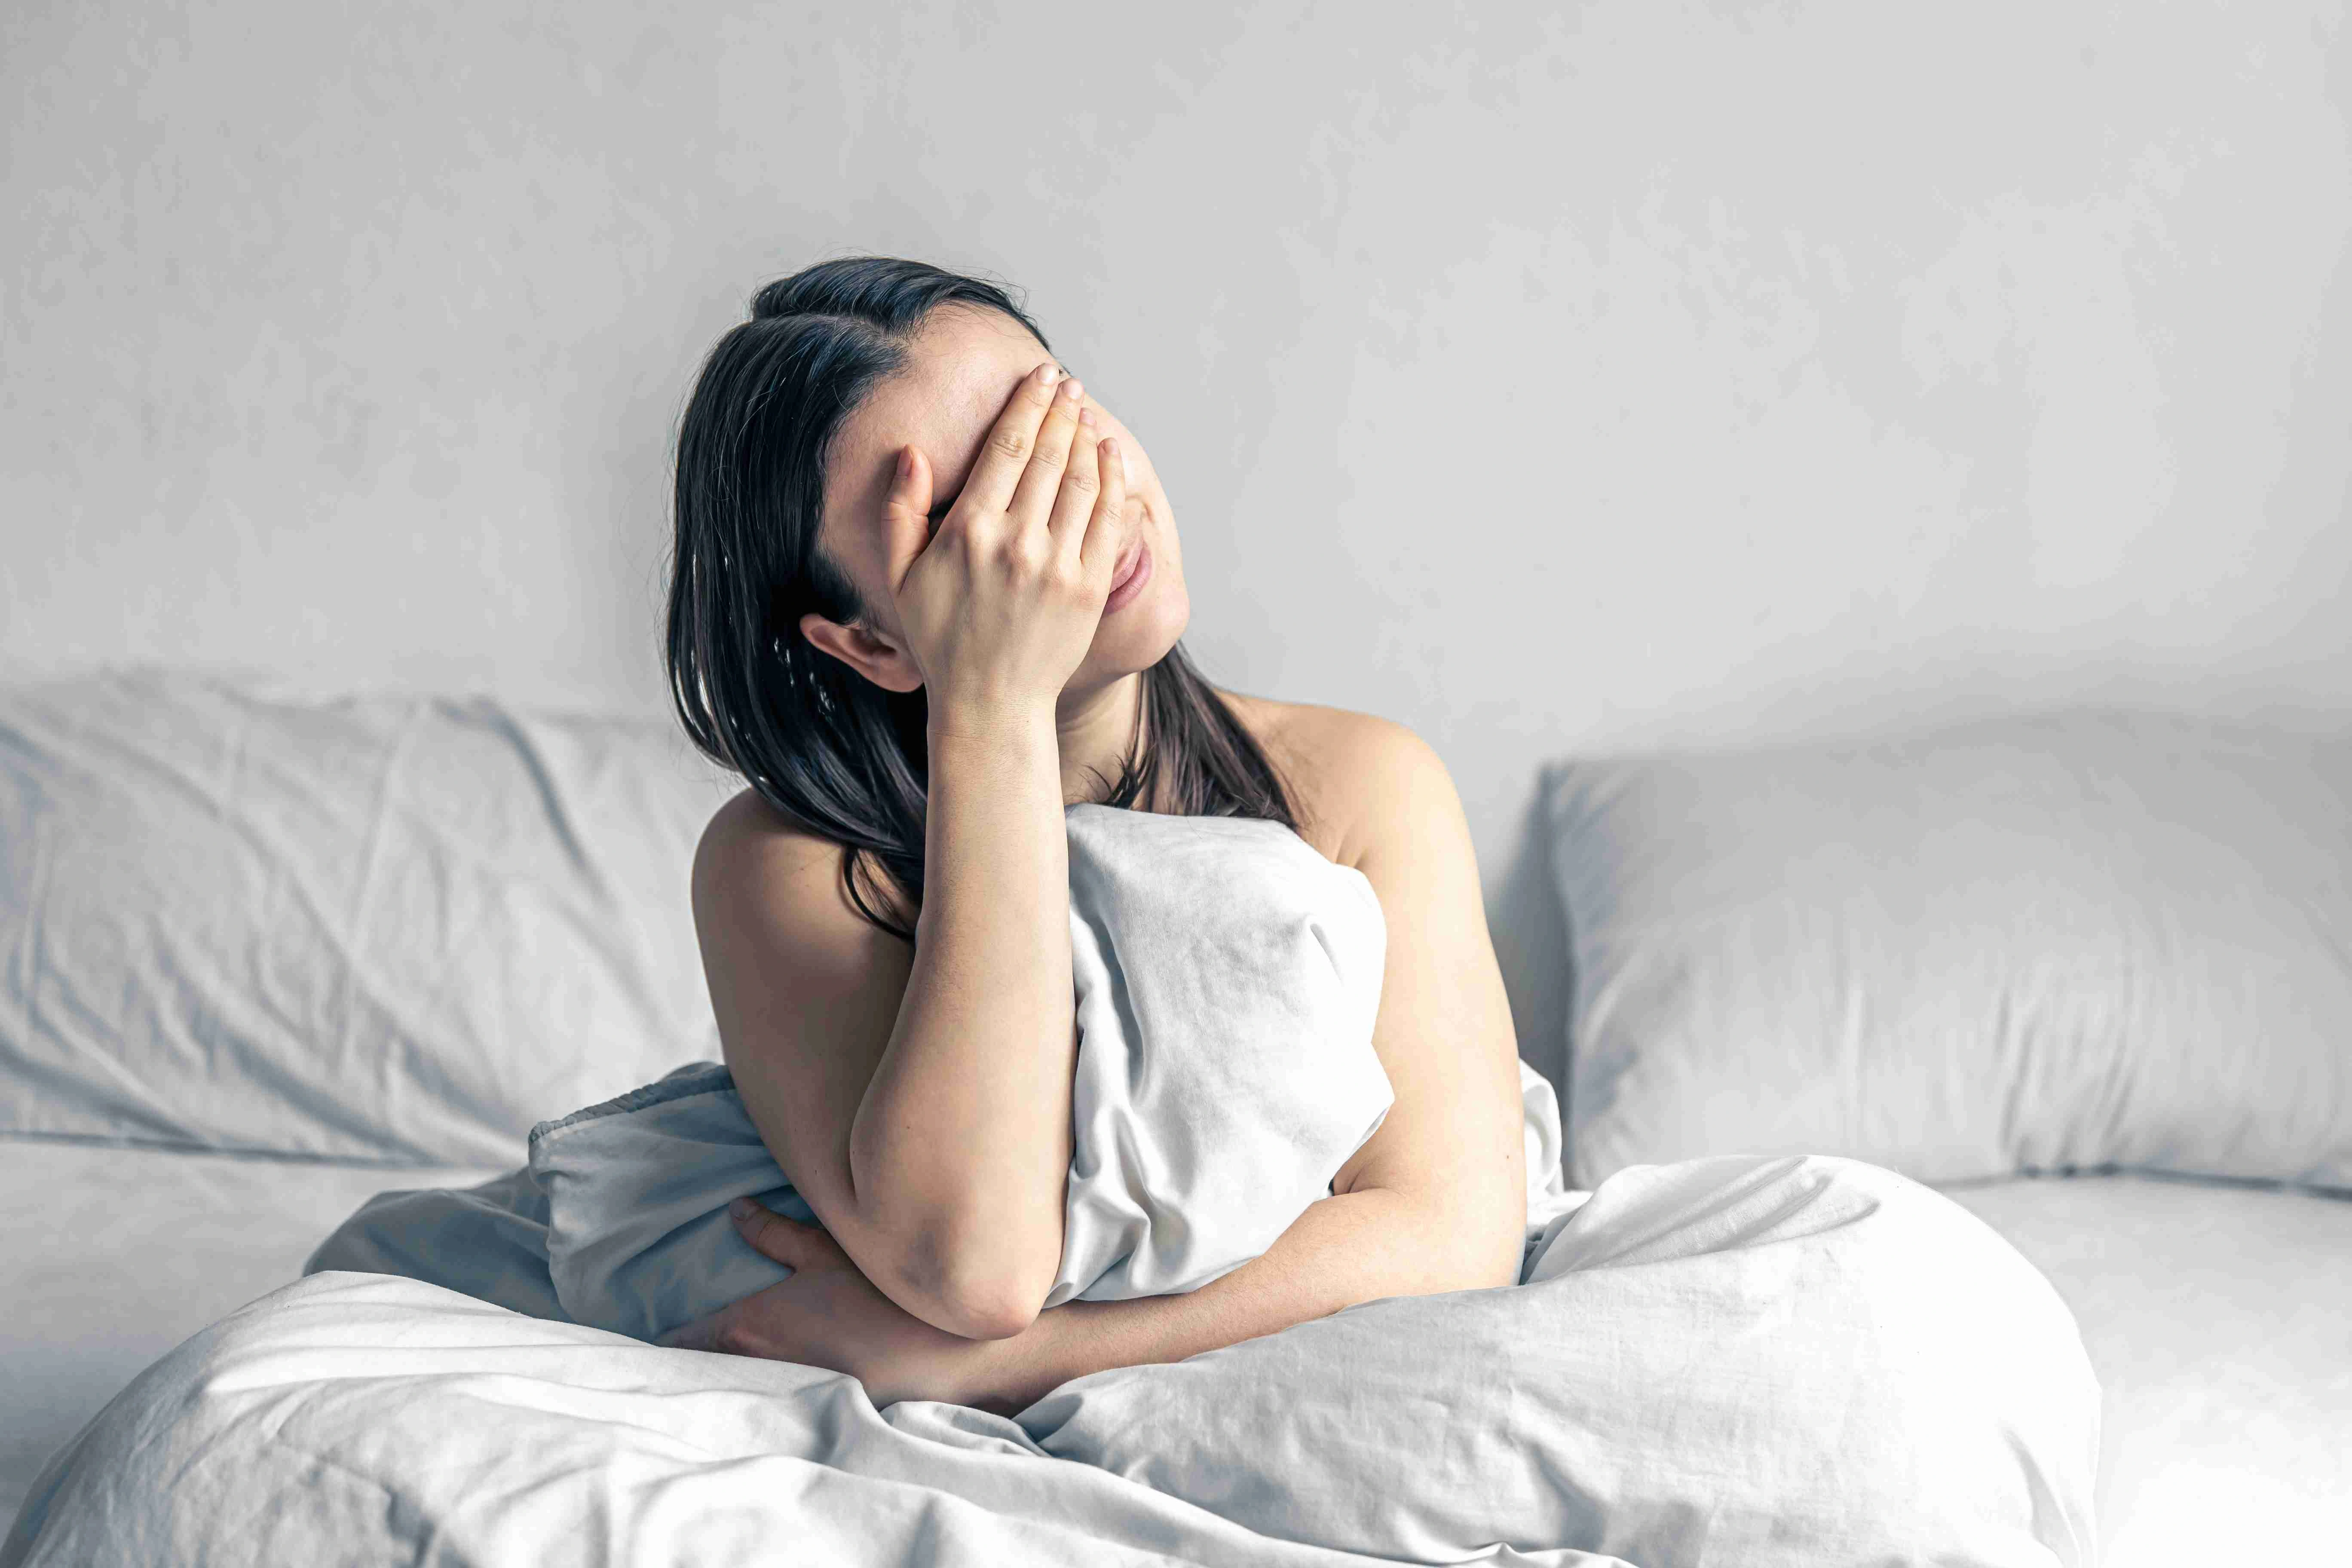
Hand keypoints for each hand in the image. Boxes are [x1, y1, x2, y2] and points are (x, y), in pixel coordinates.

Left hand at [659, 1198, 1024, 1413]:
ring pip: (730, 1399)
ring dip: (716, 1390)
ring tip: (704, 1382)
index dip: (650, 1346)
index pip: (675, 1346)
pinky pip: (765, 1414)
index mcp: (747, 1328)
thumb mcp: (828, 1249)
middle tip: (658, 1365)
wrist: (948, 1354)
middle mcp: (755, 1372)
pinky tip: (761, 1399)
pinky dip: (755, 1407)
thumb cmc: (884, 1294)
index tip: (628, 1346)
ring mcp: (782, 1402)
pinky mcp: (812, 1420)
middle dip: (677, 1373)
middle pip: (695, 1380)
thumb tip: (735, 1210)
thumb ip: (774, 1233)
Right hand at [886, 361, 1130, 724]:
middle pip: (1048, 453)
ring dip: (1087, 437)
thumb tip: (911, 452)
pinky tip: (1111, 455)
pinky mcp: (1088, 586)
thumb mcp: (901, 576)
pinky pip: (1107, 518)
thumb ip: (900, 511)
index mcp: (969, 531)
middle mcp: (1016, 542)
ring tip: (1086, 412)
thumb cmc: (939, 637)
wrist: (990, 702)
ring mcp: (1057, 564)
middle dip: (1061, 409)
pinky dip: (1113, 480)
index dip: (1028, 402)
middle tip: (1069, 383)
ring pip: (1081, 480)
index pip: (1008, 446)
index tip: (1041, 375)